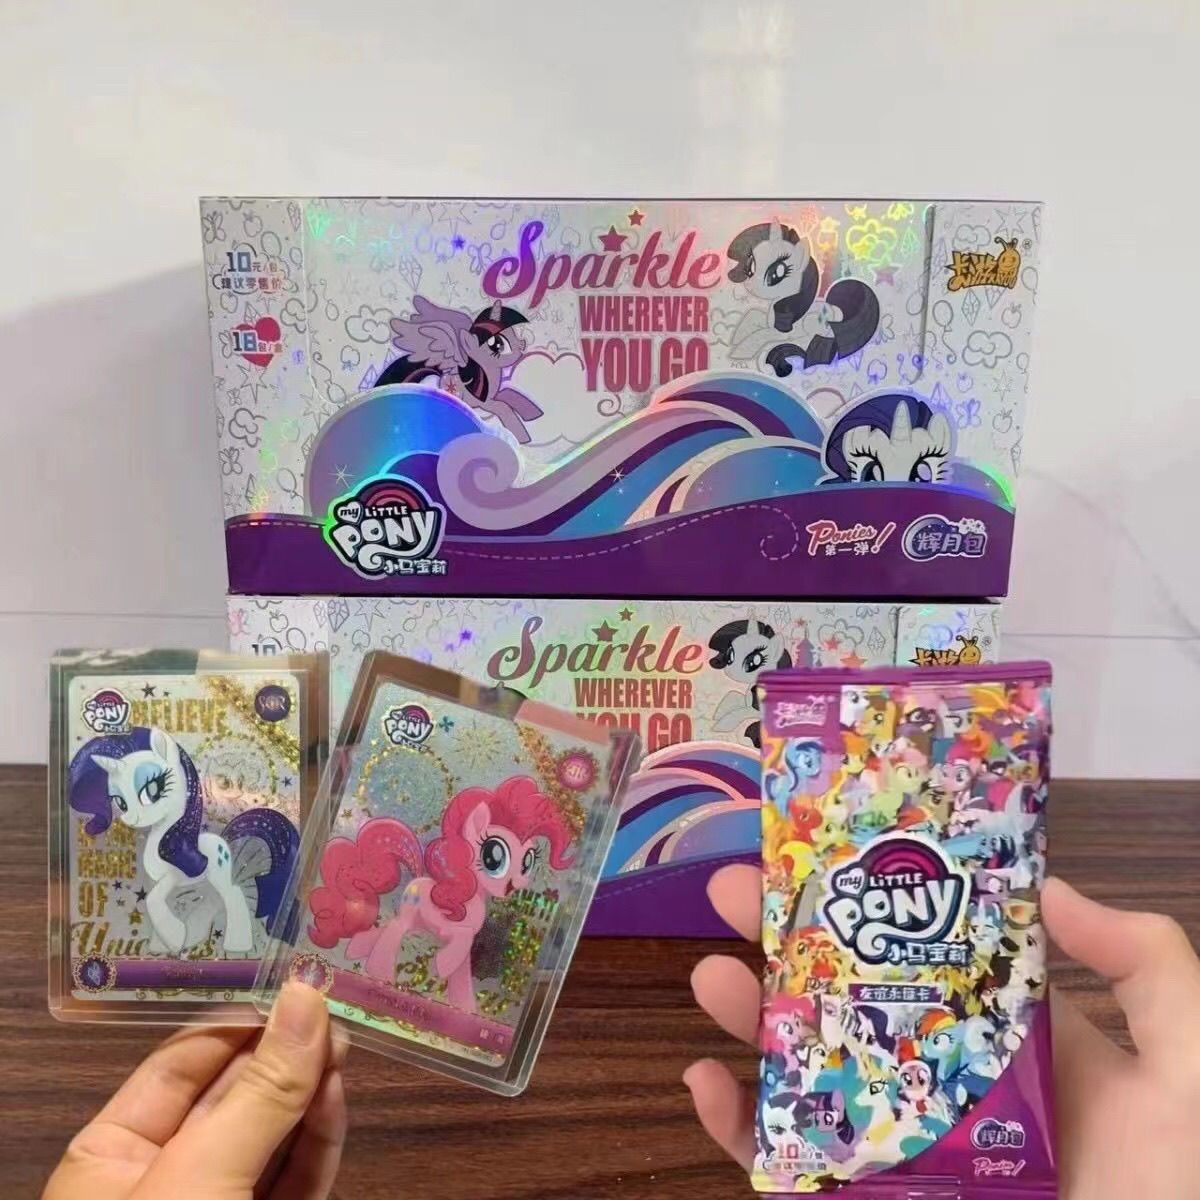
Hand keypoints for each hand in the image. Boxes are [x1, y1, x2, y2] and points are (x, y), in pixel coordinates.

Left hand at [45, 981, 347, 1199]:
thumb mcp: (201, 1174)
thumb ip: (261, 1090)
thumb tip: (307, 994)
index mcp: (111, 1156)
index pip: (181, 1063)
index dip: (239, 1019)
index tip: (294, 981)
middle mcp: (163, 1176)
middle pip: (234, 1095)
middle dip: (285, 1051)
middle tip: (332, 1005)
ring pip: (273, 1134)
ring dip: (310, 1089)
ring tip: (344, 1042)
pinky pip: (295, 1176)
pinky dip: (320, 1139)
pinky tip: (337, 1096)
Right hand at [683, 867, 1199, 1199]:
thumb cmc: (1182, 1191)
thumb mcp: (1190, 1068)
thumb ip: (1147, 967)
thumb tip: (1048, 886)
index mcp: (1016, 1044)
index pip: (932, 953)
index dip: (874, 898)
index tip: (823, 848)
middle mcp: (947, 1087)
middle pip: (850, 999)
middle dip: (789, 942)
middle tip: (734, 890)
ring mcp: (904, 1151)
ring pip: (810, 1075)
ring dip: (752, 1021)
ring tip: (712, 975)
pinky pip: (790, 1172)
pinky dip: (737, 1132)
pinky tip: (704, 1084)